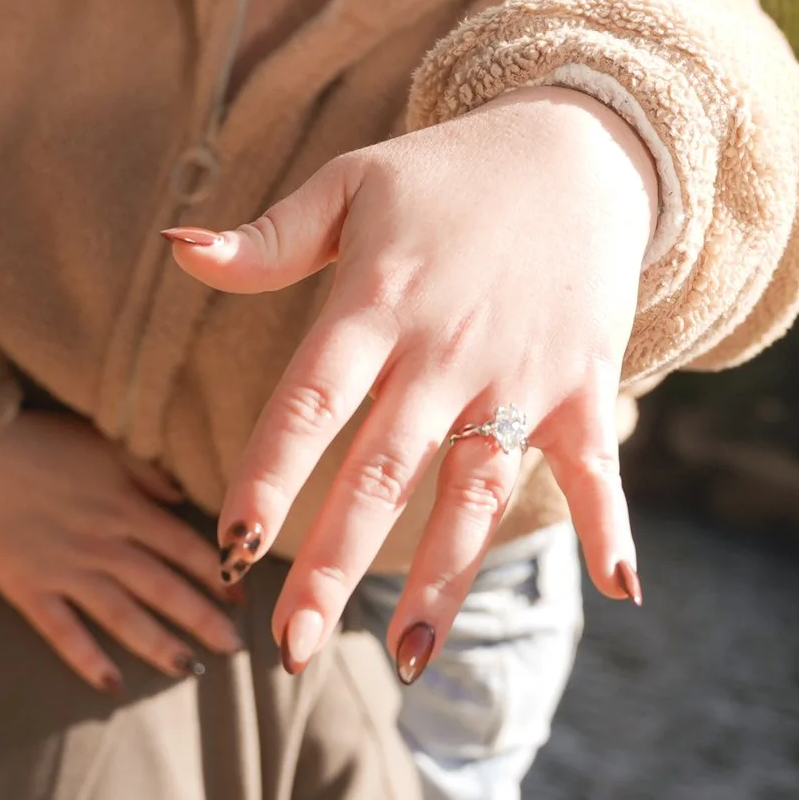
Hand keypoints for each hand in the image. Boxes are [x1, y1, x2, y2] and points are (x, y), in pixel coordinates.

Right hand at [0, 406, 243, 693]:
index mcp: (127, 508)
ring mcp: (66, 571)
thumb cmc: (43, 441)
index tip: (242, 597)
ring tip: (187, 669)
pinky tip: (111, 686)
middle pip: (163, 589)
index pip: (186, 548)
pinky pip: (64, 632)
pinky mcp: (29, 589)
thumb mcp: (106, 444)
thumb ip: (148, 473)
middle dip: (202, 619)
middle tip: (233, 648)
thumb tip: (183, 498)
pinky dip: (88, 660)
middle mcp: (104, 545)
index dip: (217, 574)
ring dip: (158, 645)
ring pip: (122, 616)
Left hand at [165, 90, 654, 679]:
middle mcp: (447, 348)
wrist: (580, 143)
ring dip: (445, 575)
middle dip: (336, 562)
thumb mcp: (353, 184)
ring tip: (408, 656)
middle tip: (291, 647)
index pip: (310, 399)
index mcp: (377, 301)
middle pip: (384, 469)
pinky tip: (621, 592)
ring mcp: (520, 374)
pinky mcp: (583, 383)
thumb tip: (177, 254)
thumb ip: (269, 238)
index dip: (268, 474)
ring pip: (476, 490)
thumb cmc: (447, 176)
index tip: (230, 547)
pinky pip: (598, 467)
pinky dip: (614, 526)